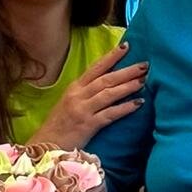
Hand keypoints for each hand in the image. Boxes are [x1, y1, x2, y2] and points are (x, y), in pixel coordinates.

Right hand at [32, 43, 146, 149]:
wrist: (46, 145)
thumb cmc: (59, 124)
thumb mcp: (69, 102)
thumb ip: (85, 91)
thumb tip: (106, 81)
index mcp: (74, 88)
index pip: (96, 67)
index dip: (111, 56)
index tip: (126, 46)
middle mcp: (78, 96)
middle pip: (106, 79)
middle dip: (127, 71)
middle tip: (145, 64)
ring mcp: (83, 110)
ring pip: (109, 94)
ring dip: (128, 86)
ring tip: (144, 80)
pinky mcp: (88, 125)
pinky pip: (110, 114)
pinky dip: (125, 108)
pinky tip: (138, 103)